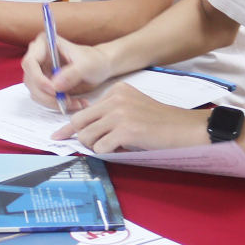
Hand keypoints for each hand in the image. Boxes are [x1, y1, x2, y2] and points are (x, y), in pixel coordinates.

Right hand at [20, 34, 117, 109]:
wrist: (100, 67)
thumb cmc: (94, 60)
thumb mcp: (87, 65)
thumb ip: (73, 73)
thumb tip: (55, 86)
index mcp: (45, 44)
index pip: (30, 62)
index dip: (38, 78)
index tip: (53, 90)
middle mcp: (38, 57)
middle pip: (31, 81)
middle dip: (48, 95)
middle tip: (67, 101)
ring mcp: (40, 72)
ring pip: (36, 93)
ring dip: (54, 102)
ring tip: (76, 103)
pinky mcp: (45, 85)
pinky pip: (44, 99)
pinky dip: (58, 104)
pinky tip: (75, 103)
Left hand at [55, 86, 209, 153]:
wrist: (184, 128)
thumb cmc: (160, 122)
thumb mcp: (132, 108)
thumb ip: (110, 114)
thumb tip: (84, 131)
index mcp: (116, 91)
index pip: (84, 109)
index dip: (71, 126)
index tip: (59, 135)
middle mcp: (115, 99)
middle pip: (80, 122)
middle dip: (79, 137)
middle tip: (84, 146)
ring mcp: (119, 114)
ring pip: (87, 136)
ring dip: (96, 147)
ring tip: (113, 147)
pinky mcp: (125, 130)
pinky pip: (101, 148)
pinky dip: (108, 154)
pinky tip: (122, 150)